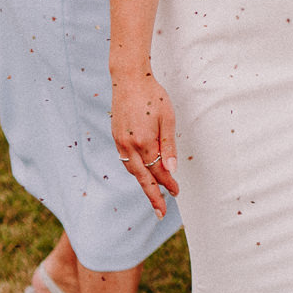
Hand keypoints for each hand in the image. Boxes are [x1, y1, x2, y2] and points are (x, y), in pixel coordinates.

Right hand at [111, 71, 180, 215]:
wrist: (128, 79)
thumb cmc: (152, 96)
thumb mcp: (167, 119)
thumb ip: (168, 146)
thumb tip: (171, 171)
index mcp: (143, 143)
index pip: (158, 172)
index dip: (168, 184)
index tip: (176, 194)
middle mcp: (128, 146)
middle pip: (142, 178)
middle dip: (152, 196)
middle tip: (161, 212)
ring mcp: (120, 142)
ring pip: (133, 170)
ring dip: (144, 182)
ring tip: (155, 193)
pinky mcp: (116, 137)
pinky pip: (126, 160)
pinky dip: (135, 170)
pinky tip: (143, 171)